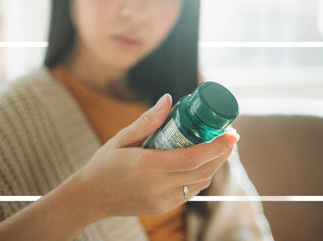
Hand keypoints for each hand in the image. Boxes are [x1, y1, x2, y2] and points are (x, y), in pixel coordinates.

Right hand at [72, 94, 238, 220]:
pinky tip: (201, 163)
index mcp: (146, 166)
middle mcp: (157, 186)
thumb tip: (168, 99)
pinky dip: (200, 176)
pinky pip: (190, 192)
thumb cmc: (104, 165)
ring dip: (214, 165)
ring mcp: (161, 201)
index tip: (231, 134)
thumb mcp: (121, 138)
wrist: (90, 198)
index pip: (192, 158)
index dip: (216, 147)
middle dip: (222, 154)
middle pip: (202, 171)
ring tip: (219, 148)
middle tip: (230, 136)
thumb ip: (147, 121)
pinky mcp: (163, 208)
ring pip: (200, 183)